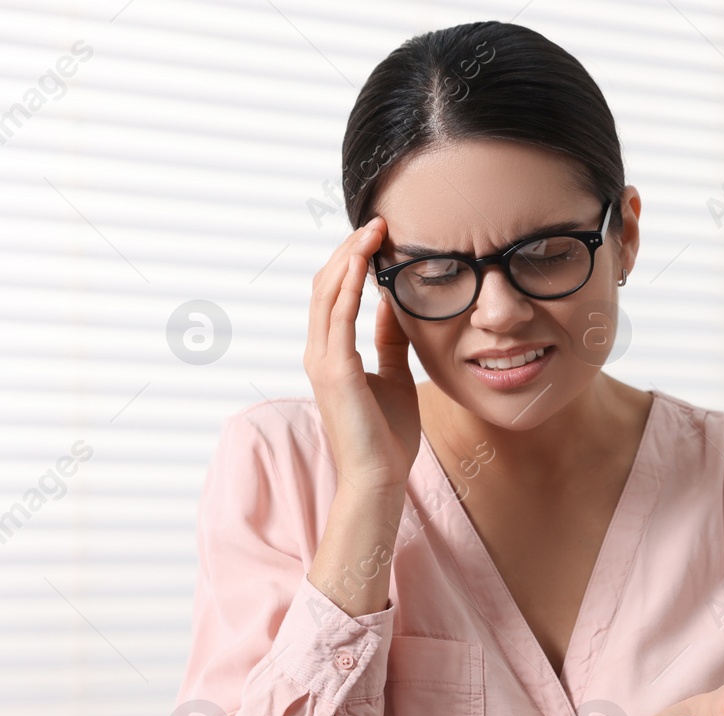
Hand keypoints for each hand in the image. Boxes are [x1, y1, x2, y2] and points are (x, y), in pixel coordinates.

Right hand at [303, 217, 420, 494]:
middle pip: (326, 285)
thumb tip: (392, 305)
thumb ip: (389, 341)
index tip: (379, 237)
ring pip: (328, 294)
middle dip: (350, 250)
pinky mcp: (334, 371)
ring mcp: (322, 361)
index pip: (335, 294)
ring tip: (374, 230)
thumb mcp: (394, 375)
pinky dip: (349, 286)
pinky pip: (339, 318)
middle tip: (378, 222)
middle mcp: (320, 352)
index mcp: (332, 354)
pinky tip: (364, 263)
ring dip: (350, 258)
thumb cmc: (388, 435)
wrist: (381, 476)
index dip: (352, 261)